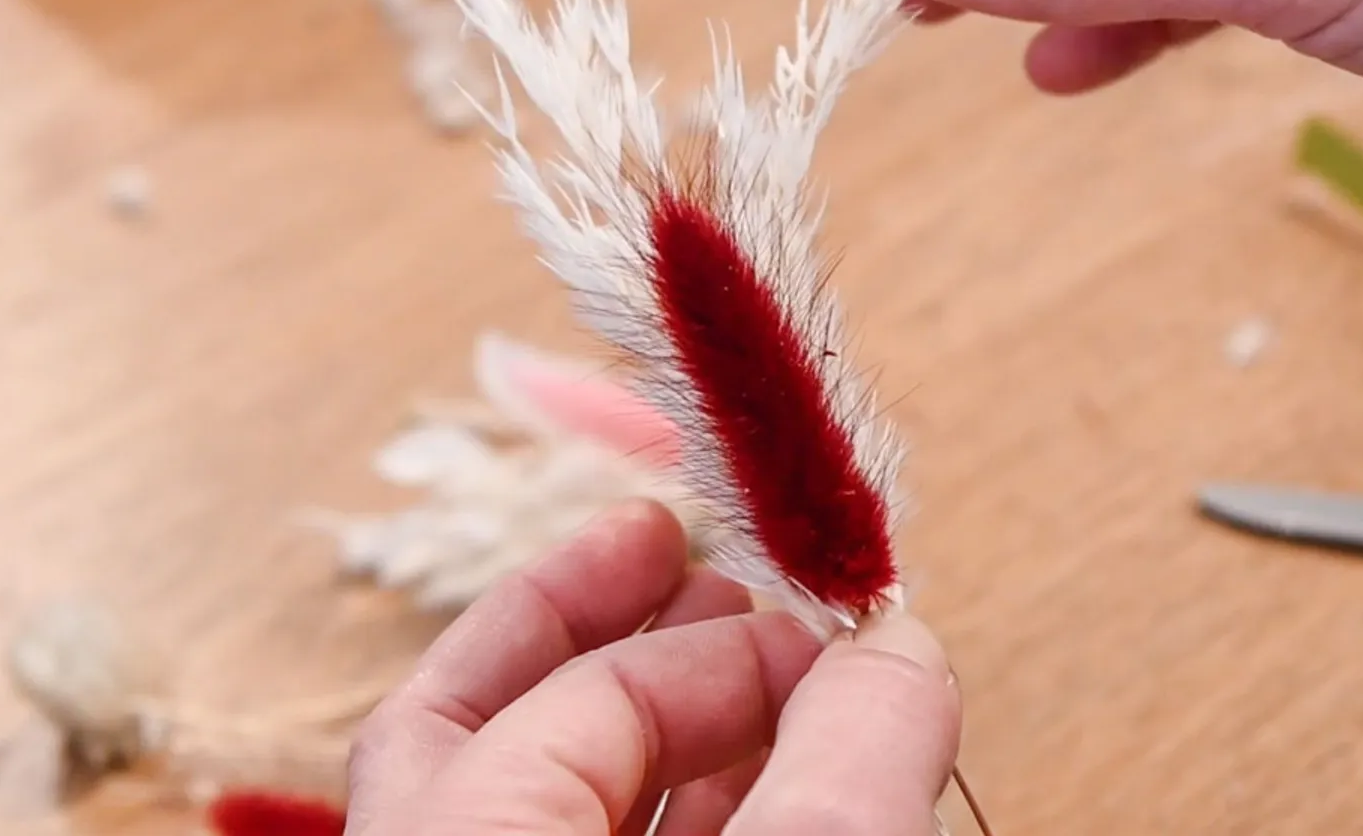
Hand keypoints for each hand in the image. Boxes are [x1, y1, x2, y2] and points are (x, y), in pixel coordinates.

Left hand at [346, 500, 962, 835]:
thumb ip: (849, 756)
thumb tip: (894, 641)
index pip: (575, 709)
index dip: (716, 653)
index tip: (833, 640)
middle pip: (467, 729)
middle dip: (593, 624)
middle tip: (686, 553)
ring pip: (520, 807)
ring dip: (641, 723)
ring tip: (748, 664)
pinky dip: (663, 811)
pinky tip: (751, 782)